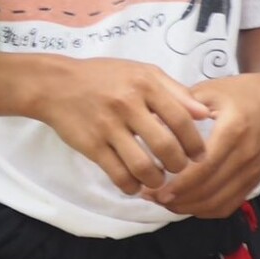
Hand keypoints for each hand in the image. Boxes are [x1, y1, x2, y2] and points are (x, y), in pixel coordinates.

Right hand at [31, 57, 210, 196]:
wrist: (54, 84)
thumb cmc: (102, 77)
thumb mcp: (141, 72)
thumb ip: (175, 90)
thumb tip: (205, 114)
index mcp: (144, 85)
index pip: (181, 120)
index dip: (195, 143)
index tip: (199, 155)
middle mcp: (126, 105)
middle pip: (165, 147)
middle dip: (178, 165)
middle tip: (178, 168)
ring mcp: (106, 127)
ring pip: (142, 166)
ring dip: (156, 180)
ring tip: (157, 179)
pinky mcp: (90, 145)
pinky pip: (117, 174)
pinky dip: (131, 186)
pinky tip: (135, 185)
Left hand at [157, 70, 259, 218]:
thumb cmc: (242, 94)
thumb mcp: (209, 91)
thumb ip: (180, 106)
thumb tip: (150, 124)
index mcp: (233, 131)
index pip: (204, 167)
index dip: (178, 183)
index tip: (154, 189)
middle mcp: (245, 155)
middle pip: (209, 189)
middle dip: (177, 199)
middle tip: (150, 196)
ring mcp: (252, 171)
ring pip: (219, 202)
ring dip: (189, 207)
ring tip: (163, 201)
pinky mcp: (255, 179)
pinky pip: (230, 204)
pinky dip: (207, 210)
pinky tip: (186, 204)